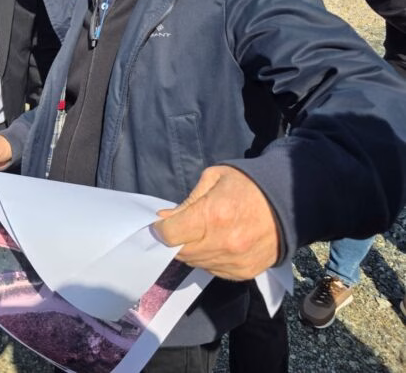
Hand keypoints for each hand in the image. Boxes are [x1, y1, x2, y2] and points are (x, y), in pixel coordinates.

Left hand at [152, 165, 279, 280]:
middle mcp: (223, 243)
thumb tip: (164, 218)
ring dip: (192, 251)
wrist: (290, 202)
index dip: (161, 230)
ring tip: (201, 234)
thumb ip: (187, 202)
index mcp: (213, 215)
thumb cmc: (248, 184)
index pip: (170, 235)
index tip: (161, 224)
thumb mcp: (214, 179)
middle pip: (181, 253)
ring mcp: (235, 261)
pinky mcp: (245, 272)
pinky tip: (217, 244)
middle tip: (180, 229)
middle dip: (174, 241)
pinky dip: (209, 259)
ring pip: (196, 264)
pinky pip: (214, 271)